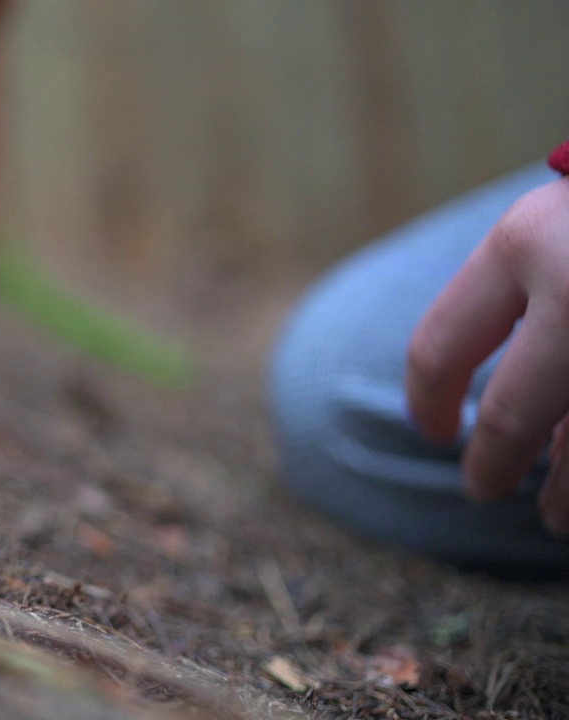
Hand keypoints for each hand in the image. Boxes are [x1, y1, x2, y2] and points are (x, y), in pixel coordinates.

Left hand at [406, 177, 568, 533]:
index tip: (434, 432)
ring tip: (557, 519)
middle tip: (484, 491)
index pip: (439, 344)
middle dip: (491, 465)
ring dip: (568, 498)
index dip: (427, 399)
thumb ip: (529, 298)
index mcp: (528, 242)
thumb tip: (508, 426)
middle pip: (509, 417)